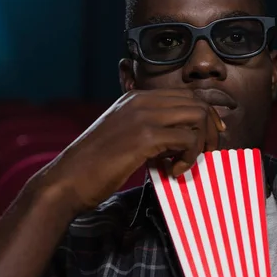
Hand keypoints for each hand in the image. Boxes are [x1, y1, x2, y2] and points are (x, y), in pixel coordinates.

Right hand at [31, 89, 224, 213]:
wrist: (67, 180)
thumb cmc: (93, 166)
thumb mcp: (122, 136)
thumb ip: (148, 129)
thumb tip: (180, 137)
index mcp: (135, 98)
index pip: (185, 95)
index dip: (204, 116)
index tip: (207, 139)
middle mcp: (140, 101)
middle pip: (197, 101)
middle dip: (209, 128)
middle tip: (205, 153)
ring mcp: (143, 116)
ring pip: (197, 116)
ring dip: (201, 143)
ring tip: (184, 163)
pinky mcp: (145, 136)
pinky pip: (189, 139)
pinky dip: (189, 158)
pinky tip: (173, 171)